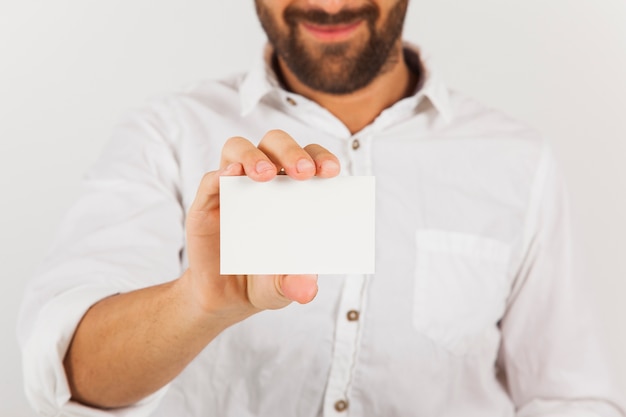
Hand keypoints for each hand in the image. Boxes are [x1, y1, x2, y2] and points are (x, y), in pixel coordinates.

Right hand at [182, 129, 340, 320]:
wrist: (226, 298)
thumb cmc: (266, 280)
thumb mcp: (283, 287)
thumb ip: (295, 284)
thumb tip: (307, 288)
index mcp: (294, 190)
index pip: (309, 159)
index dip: (320, 158)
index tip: (330, 172)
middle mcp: (264, 181)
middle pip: (275, 144)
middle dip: (290, 151)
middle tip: (302, 173)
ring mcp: (233, 188)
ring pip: (238, 148)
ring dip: (253, 156)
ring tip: (264, 175)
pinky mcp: (206, 202)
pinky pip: (210, 179)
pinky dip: (220, 175)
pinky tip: (230, 179)